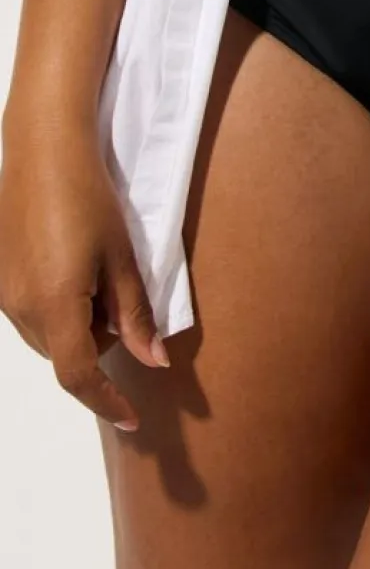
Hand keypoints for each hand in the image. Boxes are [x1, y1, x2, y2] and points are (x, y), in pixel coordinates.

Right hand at [0, 124, 169, 432]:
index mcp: (54, 305)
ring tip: (97, 271)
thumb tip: (154, 362)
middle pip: (66, 355)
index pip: (78, 375)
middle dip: (100, 342)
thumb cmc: (89, 197)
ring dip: (79, 324)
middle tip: (121, 295)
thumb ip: (136, 315)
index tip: (131, 417)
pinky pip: (33, 315)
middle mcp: (20, 309)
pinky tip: (73, 264)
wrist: (43, 151)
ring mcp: (3, 296)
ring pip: (49, 338)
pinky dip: (59, 307)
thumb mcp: (123, 256)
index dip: (105, 402)